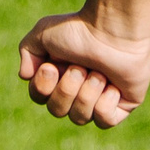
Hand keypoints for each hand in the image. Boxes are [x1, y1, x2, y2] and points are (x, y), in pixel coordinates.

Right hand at [18, 9, 149, 125]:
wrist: (113, 29)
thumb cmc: (79, 29)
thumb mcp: (41, 35)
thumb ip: (27, 53)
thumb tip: (26, 76)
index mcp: (58, 77)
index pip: (40, 98)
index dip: (43, 87)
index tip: (51, 67)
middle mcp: (77, 91)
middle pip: (57, 111)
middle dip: (67, 89)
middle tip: (81, 68)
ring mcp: (100, 99)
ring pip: (80, 118)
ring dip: (86, 94)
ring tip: (99, 74)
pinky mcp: (123, 105)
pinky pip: (104, 121)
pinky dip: (104, 104)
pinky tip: (113, 86)